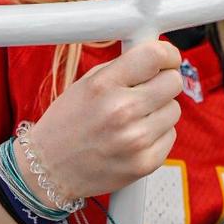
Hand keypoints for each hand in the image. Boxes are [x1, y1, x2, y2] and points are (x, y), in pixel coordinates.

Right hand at [24, 40, 182, 202]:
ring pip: (174, 109)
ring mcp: (135, 140)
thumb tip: (159, 57)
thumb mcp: (86, 84)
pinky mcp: (145, 163)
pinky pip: (170, 135)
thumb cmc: (67, 123)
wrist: (50, 169)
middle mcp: (121, 111)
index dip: (167, 54)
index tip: (168, 58)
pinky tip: (135, 136)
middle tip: (148, 89)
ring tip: (134, 118)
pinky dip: (158, 134)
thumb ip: (123, 68)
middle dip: (163, 82)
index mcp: (103, 86)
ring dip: (160, 110)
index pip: (154, 56)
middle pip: (173, 82)